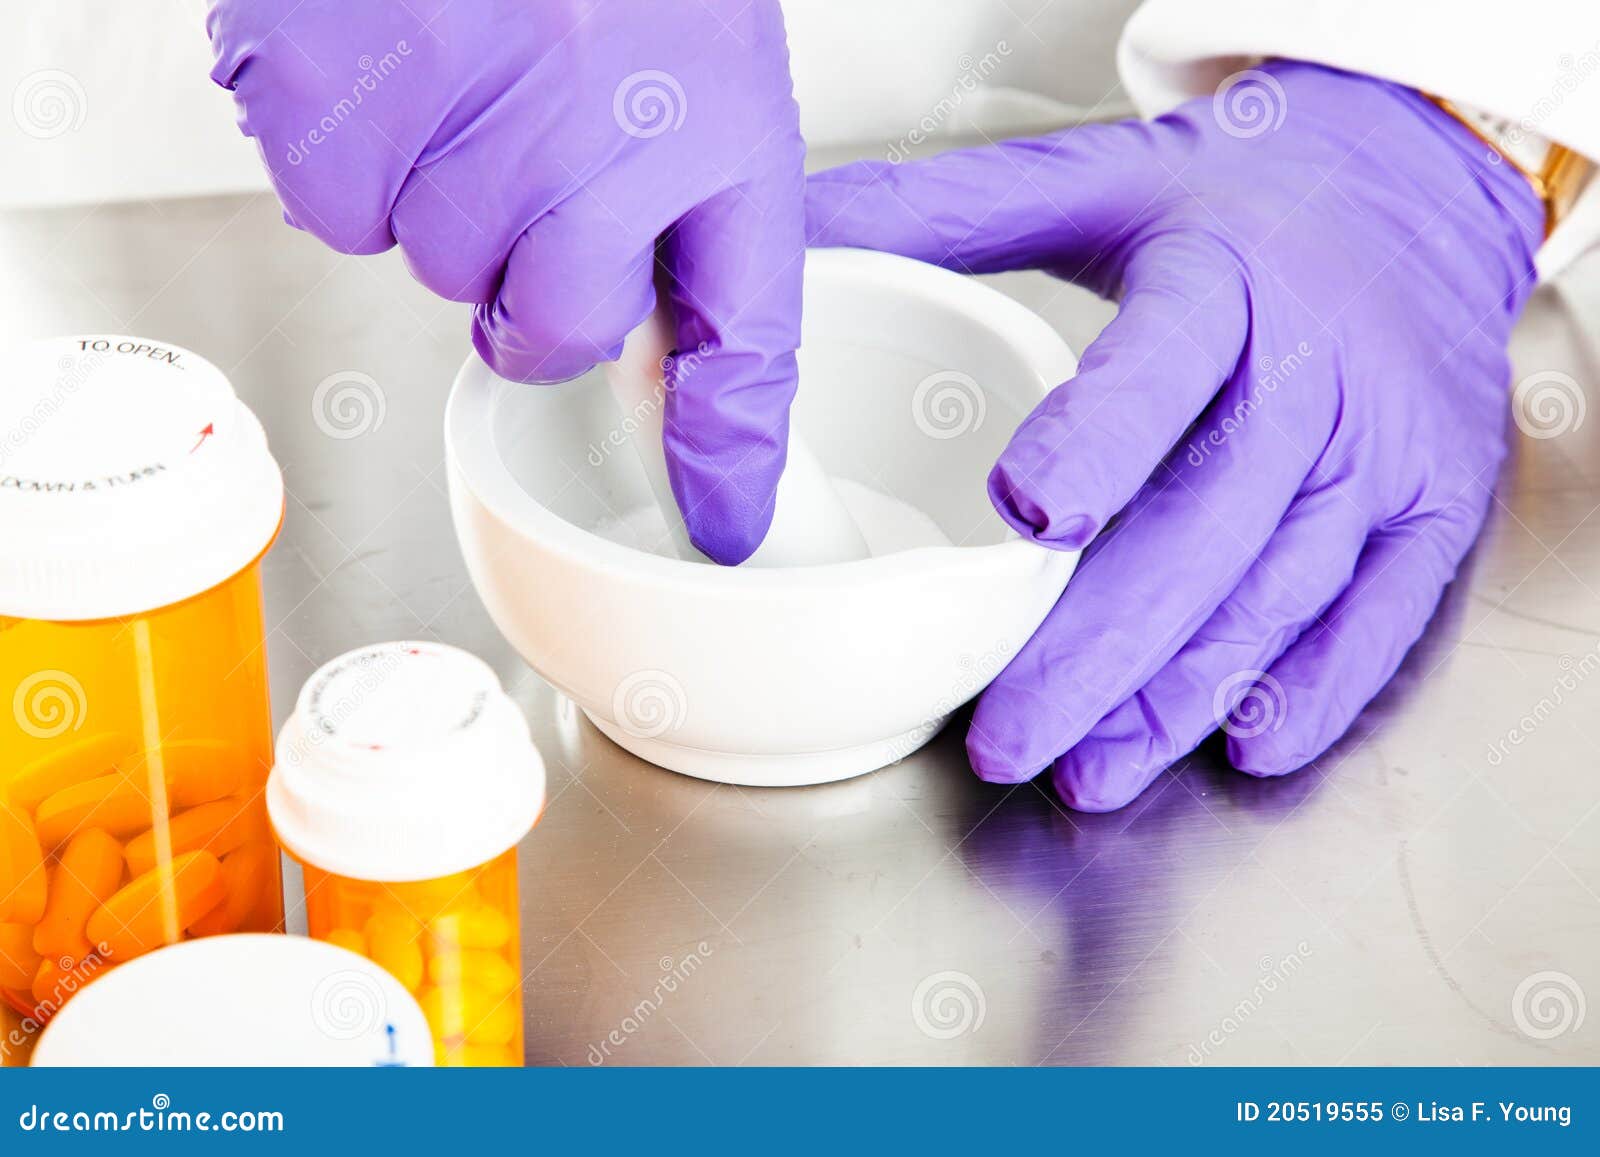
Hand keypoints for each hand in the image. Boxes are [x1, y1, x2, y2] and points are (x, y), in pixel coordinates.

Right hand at [208, 0, 805, 563]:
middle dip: (535, 269)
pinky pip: (332, 208)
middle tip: (537, 151)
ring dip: (440, 199)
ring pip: (432, 266)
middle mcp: (598, 129)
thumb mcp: (705, 81)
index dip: (729, 452)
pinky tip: (394, 66)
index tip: (724, 526)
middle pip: (545, 326)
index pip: (741, 339)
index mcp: (714, 124)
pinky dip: (348, 156)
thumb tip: (684, 434)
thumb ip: (702, 248)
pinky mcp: (329, 87)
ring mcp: (461, 109)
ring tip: (468, 78)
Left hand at [807, 62, 1541, 809]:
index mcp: (1222, 277)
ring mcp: (1388, 448)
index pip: (1162, 365)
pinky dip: (1315, 692)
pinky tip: (1241, 748)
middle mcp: (1318, 367)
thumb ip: (947, 212)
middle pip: (1211, 524)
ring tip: (1090, 771)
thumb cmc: (1233, 203)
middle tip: (1008, 736)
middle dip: (1104, 646)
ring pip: (1282, 593)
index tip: (1027, 513)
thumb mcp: (1094, 179)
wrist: (1417, 189)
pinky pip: (1382, 617)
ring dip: (1183, 698)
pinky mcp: (1437, 508)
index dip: (1102, 440)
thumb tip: (800, 230)